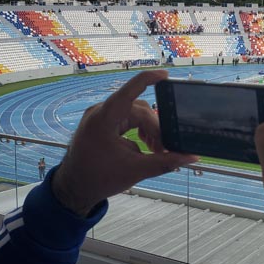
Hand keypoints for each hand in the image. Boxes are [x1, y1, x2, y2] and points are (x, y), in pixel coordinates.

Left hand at [52, 70, 197, 216]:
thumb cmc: (98, 179)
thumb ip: (164, 162)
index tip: (166, 75)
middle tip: (165, 149)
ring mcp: (99, 117)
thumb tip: (191, 157)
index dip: (149, 79)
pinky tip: (146, 145)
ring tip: (157, 149)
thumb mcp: (135, 171)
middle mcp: (100, 112)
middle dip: (155, 127)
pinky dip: (139, 129)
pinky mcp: (101, 123)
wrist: (73, 189)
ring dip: (148, 129)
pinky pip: (125, 118)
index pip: (130, 90)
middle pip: (138, 109)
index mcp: (104, 119)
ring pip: (134, 113)